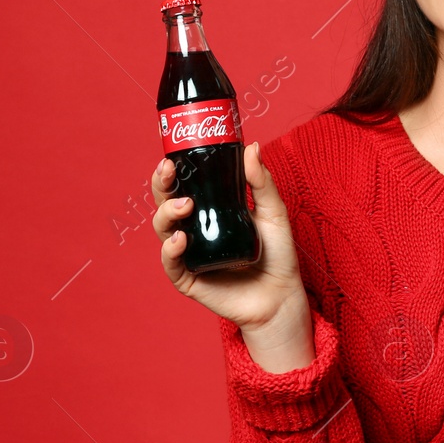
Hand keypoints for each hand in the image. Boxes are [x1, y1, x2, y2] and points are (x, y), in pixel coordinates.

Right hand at [151, 142, 309, 342]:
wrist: (282, 295)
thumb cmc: (277, 255)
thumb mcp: (273, 213)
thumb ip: (261, 182)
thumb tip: (251, 147)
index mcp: (208, 212)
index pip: (182, 187)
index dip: (171, 172)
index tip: (171, 156)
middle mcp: (194, 230)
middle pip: (165, 204)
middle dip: (161, 185)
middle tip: (168, 171)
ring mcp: (189, 255)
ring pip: (163, 230)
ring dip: (167, 213)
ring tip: (186, 205)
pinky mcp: (189, 279)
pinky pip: (171, 263)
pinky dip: (171, 249)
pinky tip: (181, 239)